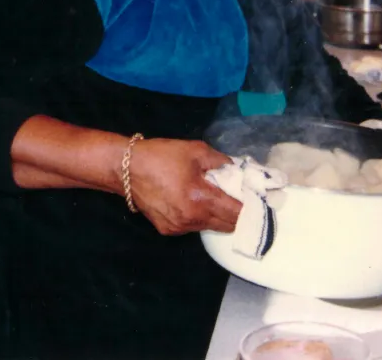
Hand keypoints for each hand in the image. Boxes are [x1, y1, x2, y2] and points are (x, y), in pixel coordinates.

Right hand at [127, 138, 242, 235]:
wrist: (126, 169)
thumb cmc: (161, 156)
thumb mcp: (195, 150)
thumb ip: (221, 161)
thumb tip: (236, 170)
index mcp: (201, 198)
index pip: (237, 213)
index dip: (250, 207)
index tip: (255, 200)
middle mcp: (192, 218)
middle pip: (227, 225)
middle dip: (234, 213)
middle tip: (233, 197)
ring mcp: (179, 227)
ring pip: (209, 227)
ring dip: (214, 215)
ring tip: (207, 197)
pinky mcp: (167, 230)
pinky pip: (191, 227)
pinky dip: (196, 217)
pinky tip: (187, 201)